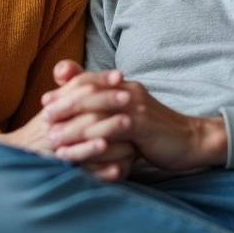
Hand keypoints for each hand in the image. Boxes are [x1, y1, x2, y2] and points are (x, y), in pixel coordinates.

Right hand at [0, 60, 136, 179]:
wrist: (21, 154)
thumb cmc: (50, 125)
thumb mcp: (61, 100)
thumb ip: (82, 85)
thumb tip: (116, 75)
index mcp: (56, 105)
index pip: (77, 87)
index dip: (98, 80)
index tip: (119, 76)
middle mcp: (55, 124)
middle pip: (83, 110)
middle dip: (107, 102)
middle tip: (129, 98)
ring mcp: (58, 148)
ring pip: (83, 138)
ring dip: (105, 131)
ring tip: (128, 126)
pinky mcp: (63, 169)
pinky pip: (83, 171)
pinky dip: (101, 171)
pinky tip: (118, 169)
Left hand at [44, 73, 228, 171]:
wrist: (191, 141)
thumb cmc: (156, 132)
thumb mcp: (130, 117)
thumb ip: (109, 111)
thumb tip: (83, 114)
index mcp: (123, 86)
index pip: (89, 79)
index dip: (66, 87)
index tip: (45, 99)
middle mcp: (127, 91)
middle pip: (88, 91)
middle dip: (63, 104)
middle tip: (43, 117)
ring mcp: (135, 107)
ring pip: (96, 111)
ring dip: (71, 125)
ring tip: (52, 139)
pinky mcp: (142, 125)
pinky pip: (110, 130)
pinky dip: (89, 141)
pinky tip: (74, 153)